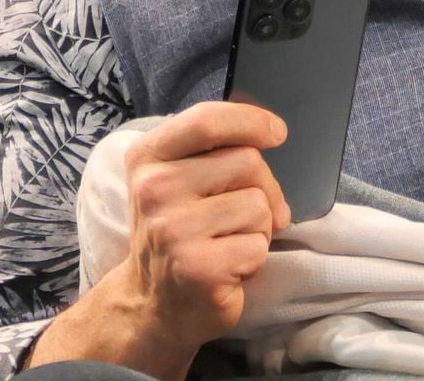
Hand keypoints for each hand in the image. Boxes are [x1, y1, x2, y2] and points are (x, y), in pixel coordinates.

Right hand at [104, 102, 290, 362]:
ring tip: (228, 242)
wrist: (154, 304)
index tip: (277, 133)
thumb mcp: (179, 177)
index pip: (207, 120)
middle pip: (248, 161)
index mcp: (147, 157)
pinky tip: (227, 268)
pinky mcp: (199, 268)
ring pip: (259, 204)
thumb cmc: (180, 231)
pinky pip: (259, 244)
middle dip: (263, 187)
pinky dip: (254, 258)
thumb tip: (272, 132)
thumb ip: (214, 148)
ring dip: (258, 227)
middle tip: (241, 215)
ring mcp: (174, 230)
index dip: (251, 121)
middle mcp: (154, 189)